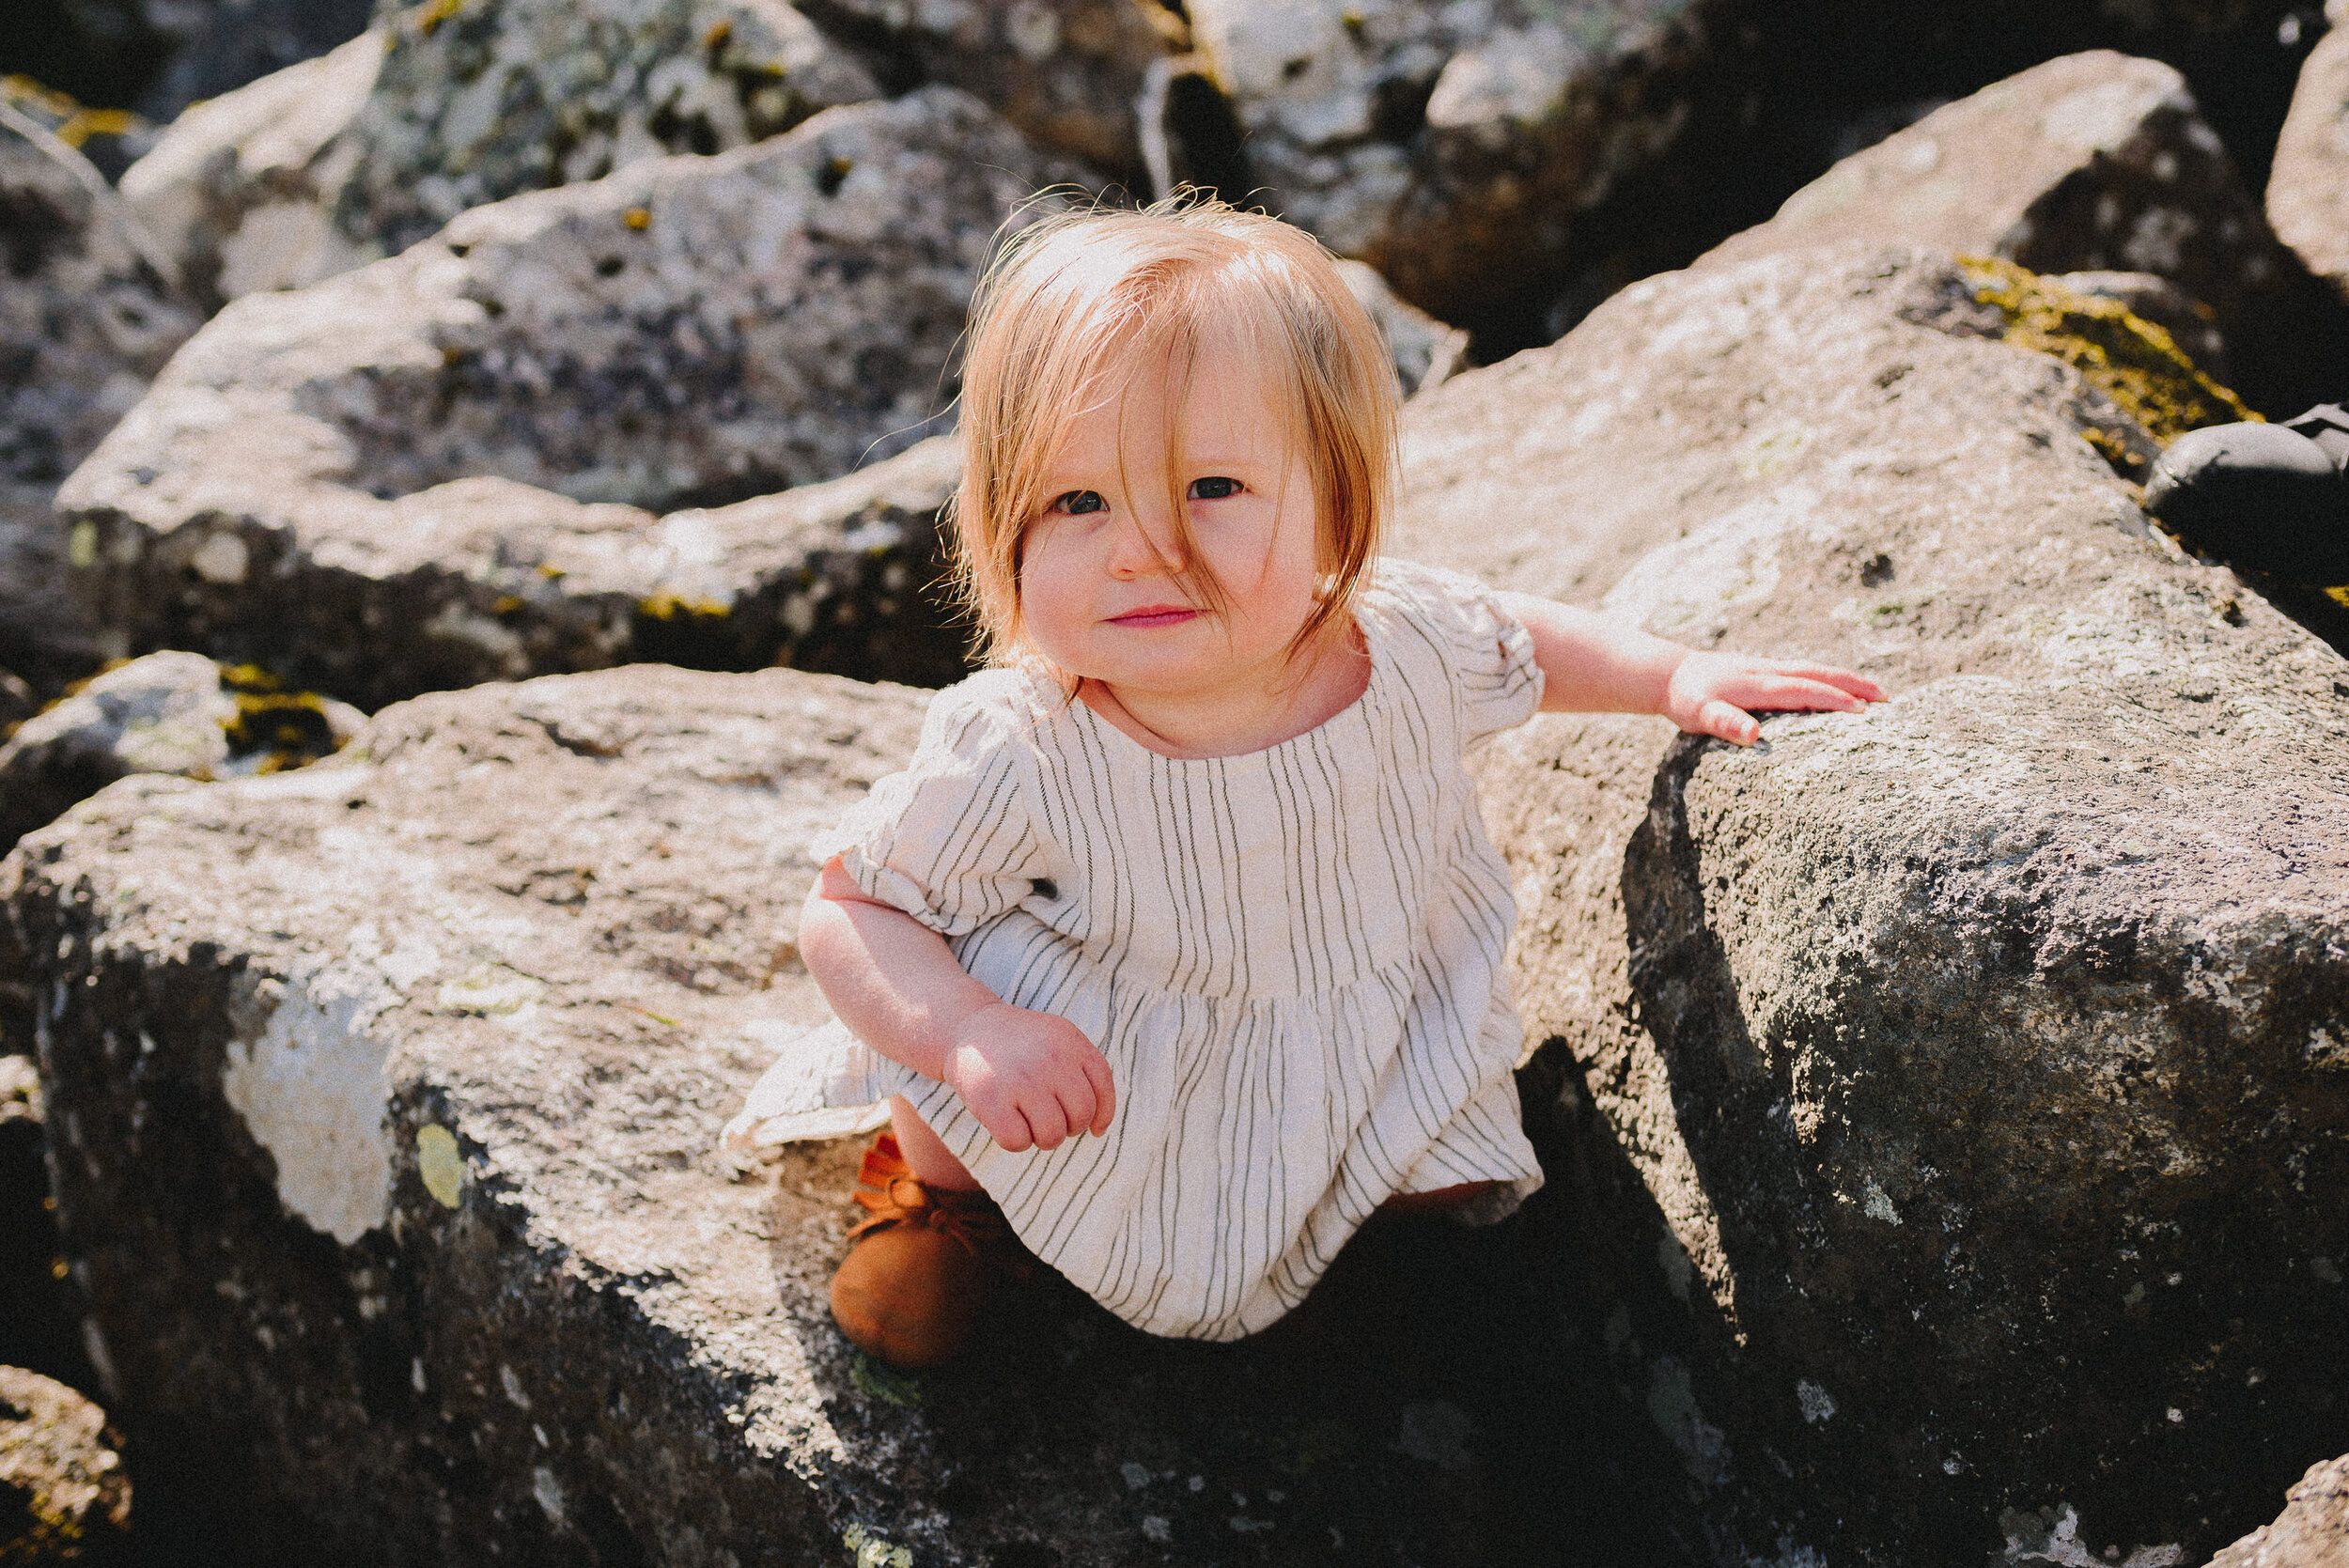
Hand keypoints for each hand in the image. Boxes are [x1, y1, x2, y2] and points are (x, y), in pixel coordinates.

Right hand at [940, 1001, 1116, 1152]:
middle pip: (1080, 1116)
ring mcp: (1021, 1079)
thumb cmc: (1020, 1044)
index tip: (1093, 1128)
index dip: (1102, 1115)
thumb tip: (1098, 1130)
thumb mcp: (1058, 1040)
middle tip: (1049, 1119)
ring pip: (1051, 1135)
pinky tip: (1006, 1123)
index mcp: (1070, 1041)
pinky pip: (1018, 1142)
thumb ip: (1084, 1073)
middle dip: (1068, 1128)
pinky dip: (1015, 1142)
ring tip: (1028, 1121)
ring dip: (1042, 1138)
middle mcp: (1050, 1058)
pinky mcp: (990, 1099)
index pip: (1103, 1088)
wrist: (968, 1026)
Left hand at [1663, 652, 1884, 745]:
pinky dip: (1826, 676)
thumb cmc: (1686, 699)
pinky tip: (1835, 686)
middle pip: (1818, 674)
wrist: (1669, 674)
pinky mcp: (1763, 670)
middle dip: (1852, 683)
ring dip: (1844, 678)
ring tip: (1873, 691)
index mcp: (1758, 685)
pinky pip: (1803, 671)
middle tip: (1886, 696)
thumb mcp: (1699, 716)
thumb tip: (1754, 736)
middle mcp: (1768, 672)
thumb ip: (1725, 723)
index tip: (1863, 709)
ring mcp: (1767, 668)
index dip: (1833, 699)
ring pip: (1813, 669)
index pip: (1804, 691)